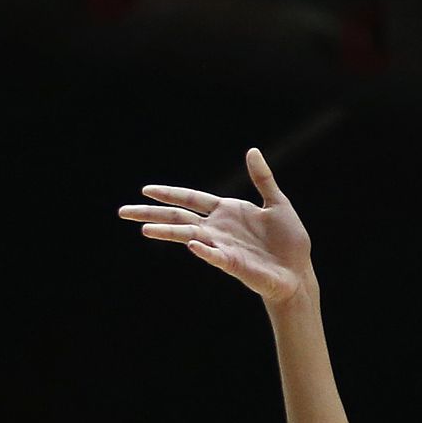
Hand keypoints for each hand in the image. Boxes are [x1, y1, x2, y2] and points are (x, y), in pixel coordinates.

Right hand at [119, 148, 314, 309]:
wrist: (298, 271)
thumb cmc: (288, 241)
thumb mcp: (277, 202)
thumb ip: (263, 178)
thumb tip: (252, 151)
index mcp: (226, 212)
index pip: (191, 199)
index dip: (169, 193)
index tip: (146, 190)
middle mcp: (218, 229)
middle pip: (179, 218)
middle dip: (151, 214)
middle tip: (123, 212)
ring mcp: (223, 247)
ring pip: (188, 237)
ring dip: (168, 232)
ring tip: (144, 230)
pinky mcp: (233, 264)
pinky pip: (215, 256)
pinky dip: (205, 251)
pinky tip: (191, 246)